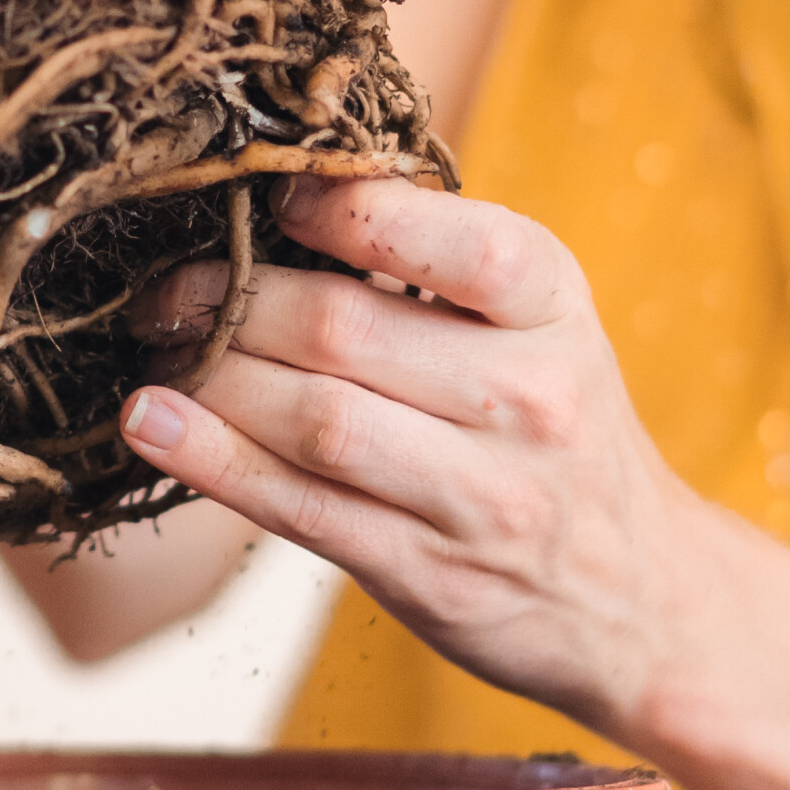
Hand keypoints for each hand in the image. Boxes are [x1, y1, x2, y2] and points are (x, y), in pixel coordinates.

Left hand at [119, 175, 696, 740]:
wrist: (640, 600)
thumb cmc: (557, 431)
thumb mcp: (541, 324)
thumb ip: (437, 263)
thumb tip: (282, 189)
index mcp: (555, 306)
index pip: (452, 241)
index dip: (341, 210)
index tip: (264, 194)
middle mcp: (529, 397)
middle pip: (345, 330)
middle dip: (230, 298)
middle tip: (163, 290)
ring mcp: (481, 495)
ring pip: (313, 418)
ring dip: (209, 378)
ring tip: (149, 349)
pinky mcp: (426, 572)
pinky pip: (299, 507)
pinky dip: (211, 460)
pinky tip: (151, 425)